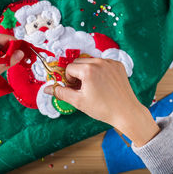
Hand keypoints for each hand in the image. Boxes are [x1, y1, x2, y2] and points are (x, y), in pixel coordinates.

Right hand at [44, 58, 159, 146]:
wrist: (126, 112)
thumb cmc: (103, 108)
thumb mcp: (78, 101)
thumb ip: (60, 92)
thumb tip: (46, 88)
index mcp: (88, 69)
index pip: (69, 68)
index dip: (69, 80)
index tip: (76, 90)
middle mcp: (100, 62)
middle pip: (79, 62)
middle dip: (77, 74)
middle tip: (82, 89)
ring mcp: (110, 62)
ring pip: (91, 61)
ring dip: (88, 71)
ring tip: (93, 87)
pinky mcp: (118, 65)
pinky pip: (103, 63)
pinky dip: (100, 71)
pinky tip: (103, 84)